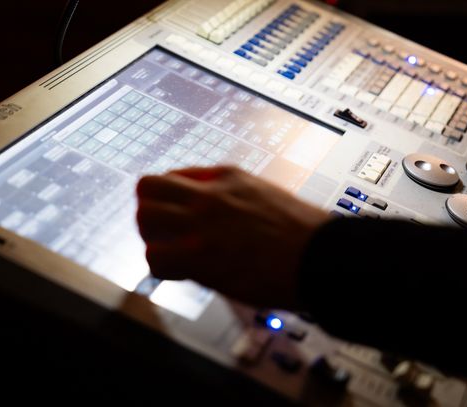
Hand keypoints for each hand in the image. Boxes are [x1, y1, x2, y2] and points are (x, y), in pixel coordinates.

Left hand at [136, 166, 331, 308]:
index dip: (170, 200)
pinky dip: (163, 267)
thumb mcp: (265, 193)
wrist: (322, 255)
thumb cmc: (303, 231)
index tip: (176, 215)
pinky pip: (156, 257)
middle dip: (150, 209)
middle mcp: (209, 194)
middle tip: (162, 230)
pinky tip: (180, 272)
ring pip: (144, 217)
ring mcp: (203, 222)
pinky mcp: (202, 255)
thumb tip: (215, 210)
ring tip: (170, 252)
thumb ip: (234, 195)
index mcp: (227, 176)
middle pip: (148, 187)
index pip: (174, 176)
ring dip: (153, 237)